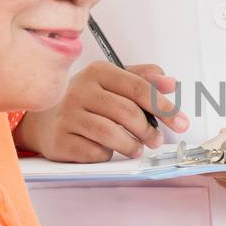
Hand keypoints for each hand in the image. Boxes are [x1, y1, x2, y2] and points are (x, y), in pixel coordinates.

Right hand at [14, 62, 187, 161]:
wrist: (43, 118)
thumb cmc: (86, 100)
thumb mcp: (113, 82)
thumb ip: (143, 79)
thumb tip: (172, 83)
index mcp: (98, 71)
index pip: (138, 88)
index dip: (164, 107)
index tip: (182, 122)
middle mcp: (81, 90)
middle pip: (126, 112)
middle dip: (148, 131)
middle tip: (156, 140)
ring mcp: (67, 115)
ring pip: (110, 133)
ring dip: (131, 145)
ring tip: (136, 148)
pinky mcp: (60, 139)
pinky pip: (93, 151)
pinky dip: (107, 154)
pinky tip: (107, 150)